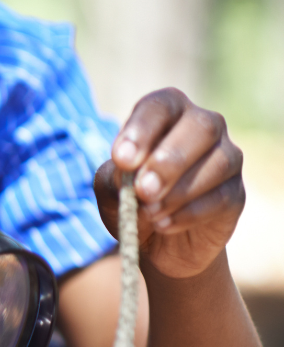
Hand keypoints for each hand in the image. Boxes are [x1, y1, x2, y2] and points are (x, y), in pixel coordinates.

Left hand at [99, 89, 243, 279]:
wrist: (154, 241)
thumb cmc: (130, 199)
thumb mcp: (110, 188)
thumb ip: (116, 176)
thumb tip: (130, 172)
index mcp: (168, 114)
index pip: (161, 105)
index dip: (142, 129)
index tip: (122, 159)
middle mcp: (203, 126)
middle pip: (201, 126)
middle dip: (169, 160)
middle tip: (143, 190)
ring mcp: (226, 158)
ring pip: (219, 162)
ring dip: (180, 190)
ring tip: (150, 212)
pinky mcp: (235, 193)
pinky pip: (222, 197)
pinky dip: (190, 213)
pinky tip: (164, 224)